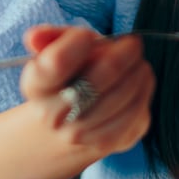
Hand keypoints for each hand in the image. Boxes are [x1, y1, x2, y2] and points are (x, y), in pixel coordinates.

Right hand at [20, 25, 154, 154]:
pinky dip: (144, 92)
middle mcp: (53, 116)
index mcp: (37, 86)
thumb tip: (34, 36)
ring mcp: (78, 134)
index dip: (76, 43)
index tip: (87, 36)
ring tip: (137, 63)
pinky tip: (141, 82)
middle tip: (132, 43)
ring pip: (122, 95)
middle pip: (97, 79)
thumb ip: (50, 37)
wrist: (69, 122)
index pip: (56, 64)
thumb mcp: (57, 50)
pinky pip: (135, 113)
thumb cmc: (69, 76)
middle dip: (122, 55)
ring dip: (137, 72)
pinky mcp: (107, 143)